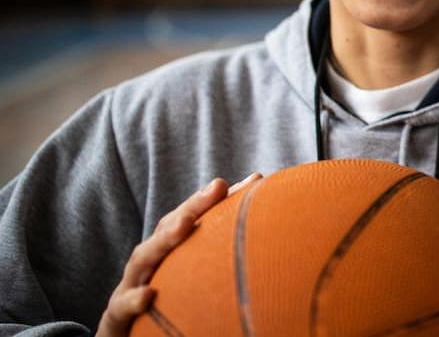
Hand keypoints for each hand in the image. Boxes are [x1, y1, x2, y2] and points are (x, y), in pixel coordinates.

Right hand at [96, 173, 261, 336]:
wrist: (124, 332)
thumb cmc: (163, 295)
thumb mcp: (187, 272)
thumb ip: (216, 245)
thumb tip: (255, 208)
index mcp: (167, 248)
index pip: (188, 217)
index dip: (209, 198)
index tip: (237, 181)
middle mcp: (149, 259)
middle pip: (167, 229)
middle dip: (191, 207)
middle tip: (216, 188)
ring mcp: (131, 284)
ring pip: (142, 258)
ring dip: (162, 241)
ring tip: (184, 226)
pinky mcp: (117, 314)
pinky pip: (123, 306)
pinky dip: (133, 299)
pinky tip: (149, 295)